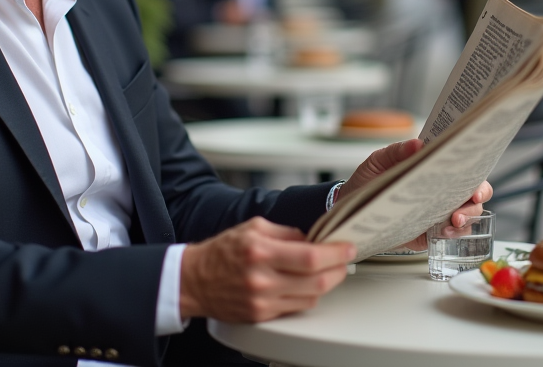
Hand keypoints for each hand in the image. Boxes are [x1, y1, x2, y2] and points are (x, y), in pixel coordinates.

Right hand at [179, 217, 355, 321]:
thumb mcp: (253, 227)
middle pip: (316, 281)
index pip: (310, 256)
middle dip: (338, 270)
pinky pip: (297, 308)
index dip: (335, 253)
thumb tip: (314, 237)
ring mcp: (262, 300)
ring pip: (311, 297)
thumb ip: (286, 232)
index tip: (347, 248)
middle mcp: (262, 279)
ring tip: (328, 270)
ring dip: (326, 283)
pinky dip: (309, 295)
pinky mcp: (261, 315)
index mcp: (261, 251)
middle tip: (344, 260)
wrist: (195, 280)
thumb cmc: (222, 251)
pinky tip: (308, 284)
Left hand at [337, 139, 492, 249]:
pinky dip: (453, 236)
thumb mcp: (378, 161)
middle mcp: (441, 192)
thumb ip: (396, 151)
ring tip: (453, 221)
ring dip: (467, 219)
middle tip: (469, 202)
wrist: (351, 209)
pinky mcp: (430, 234)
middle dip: (476, 200)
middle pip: (473, 195)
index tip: (475, 178)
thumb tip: (418, 144)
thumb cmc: (367, 181)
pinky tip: (443, 232)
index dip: (476, 173)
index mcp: (433, 171)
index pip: (464, 169)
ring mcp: (438, 213)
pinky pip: (451, 236)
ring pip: (468, 217)